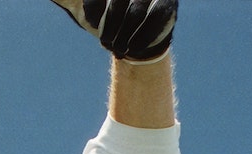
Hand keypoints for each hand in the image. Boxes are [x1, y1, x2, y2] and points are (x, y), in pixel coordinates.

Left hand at [49, 0, 177, 61]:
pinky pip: (155, 19)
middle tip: (105, 44)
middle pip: (118, 2)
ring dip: (124, 36)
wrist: (133, 42)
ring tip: (118, 49)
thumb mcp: (83, 8)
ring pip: (135, 13)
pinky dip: (141, 38)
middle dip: (109, 27)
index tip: (89, 24)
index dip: (93, 8)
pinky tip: (132, 49)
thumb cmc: (105, 21)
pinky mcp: (168, 5)